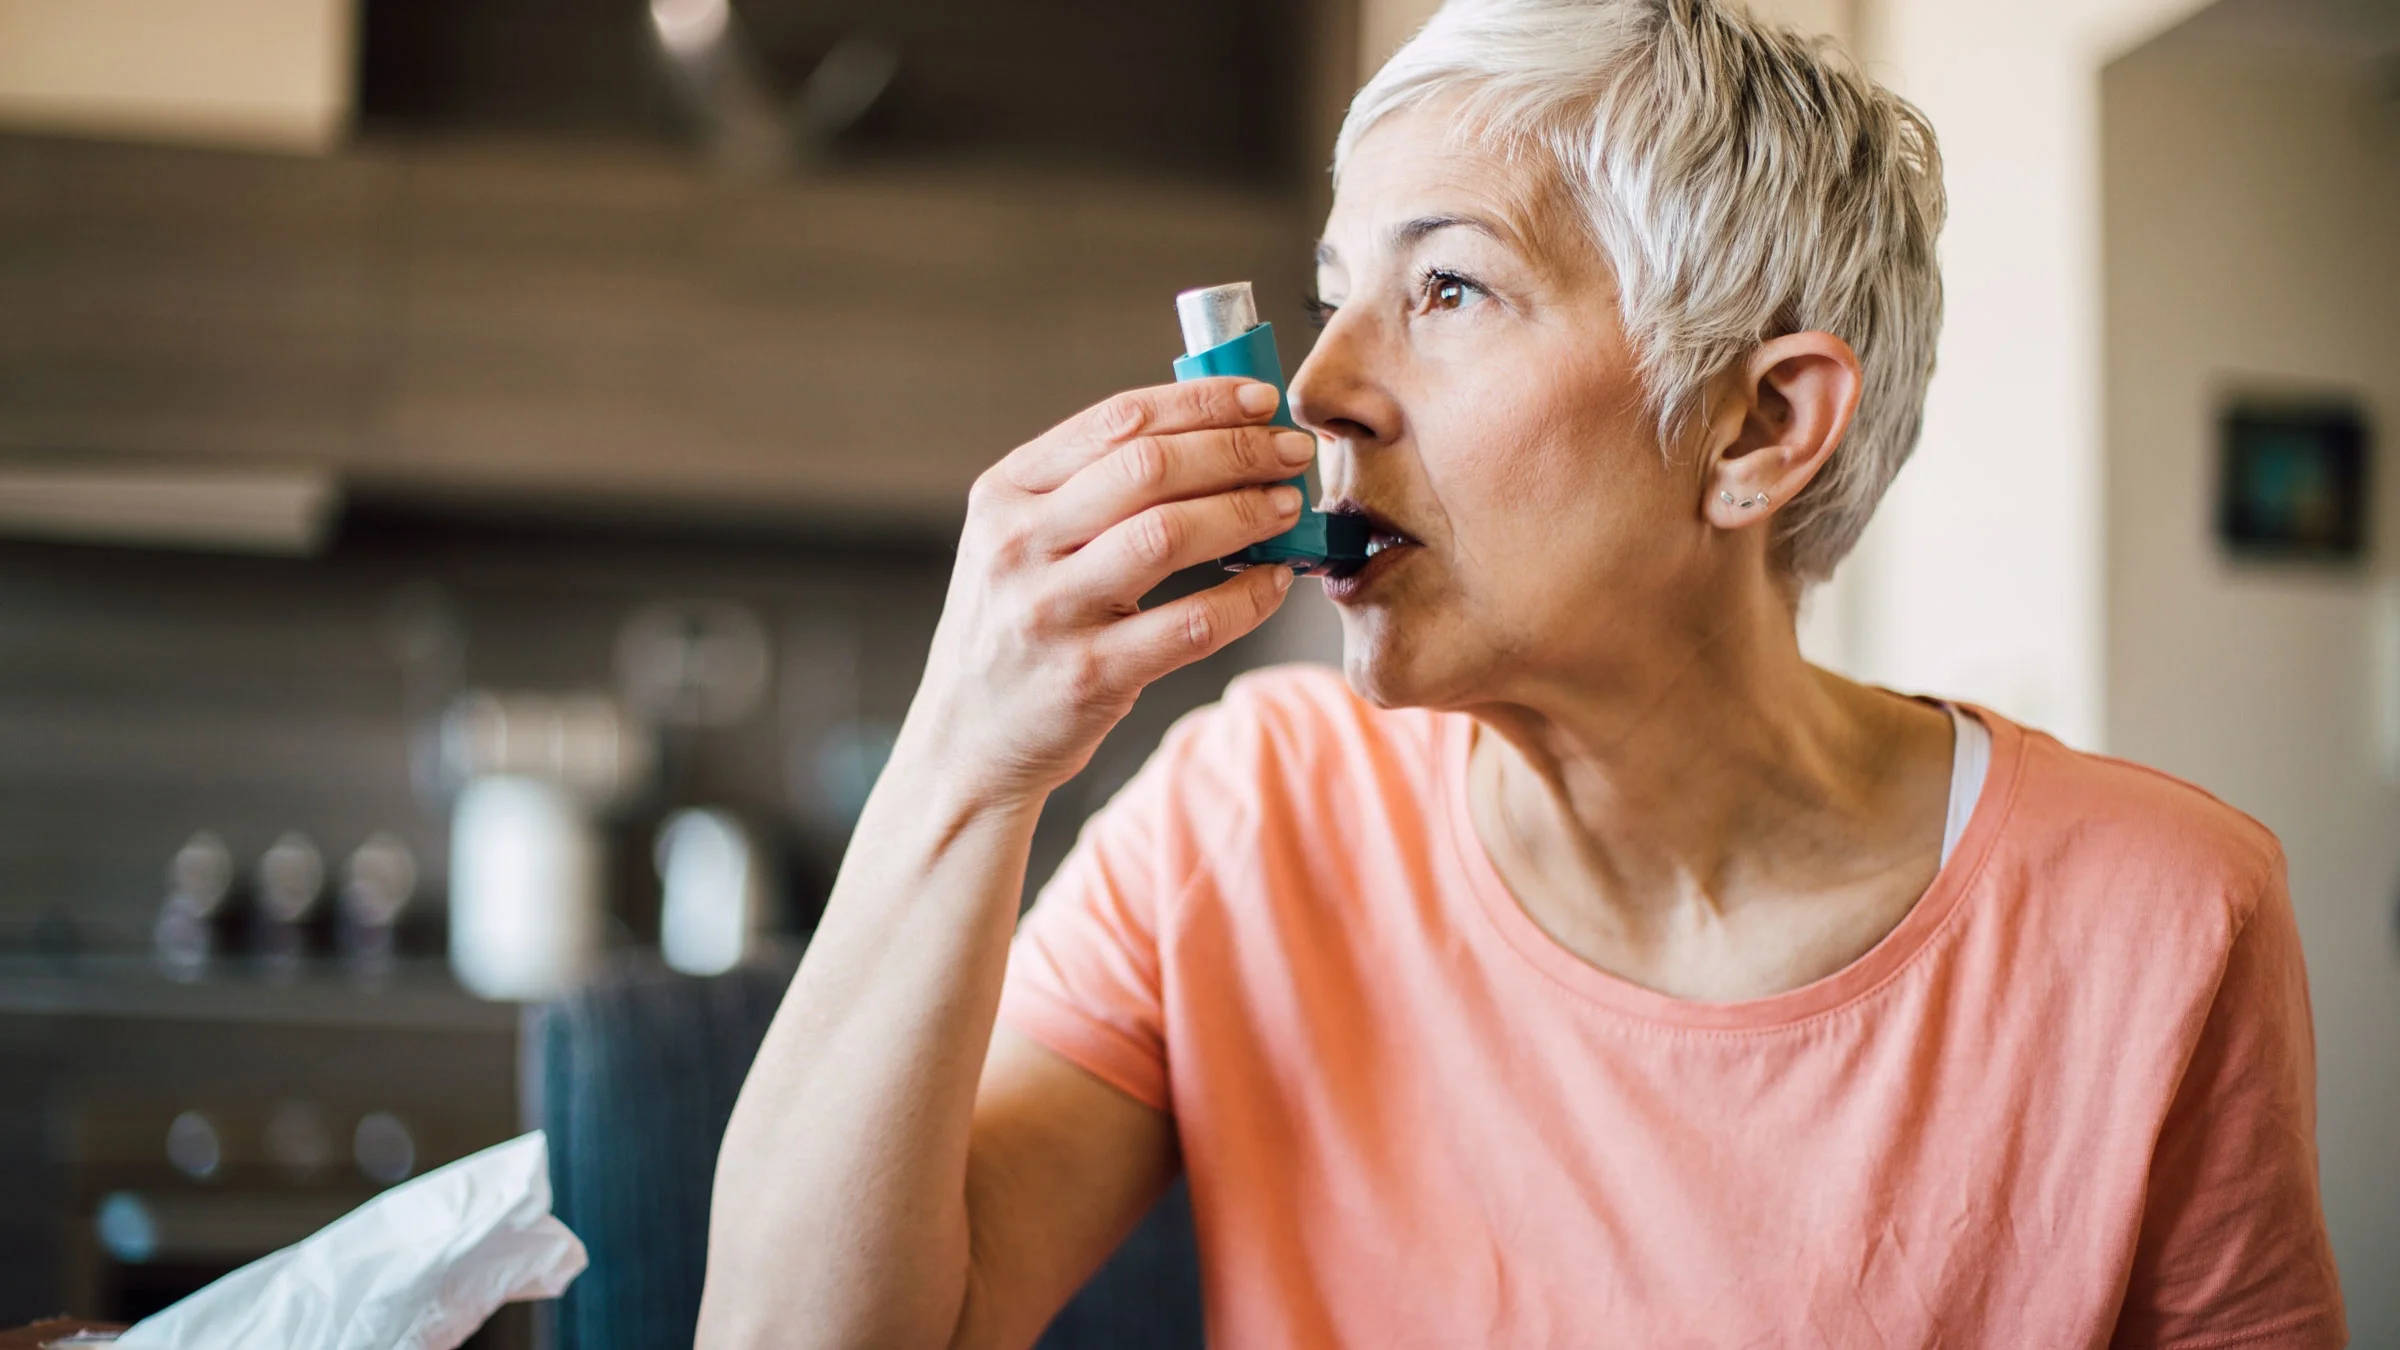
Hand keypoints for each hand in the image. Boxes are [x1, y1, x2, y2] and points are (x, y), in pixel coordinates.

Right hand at [901, 377, 1315, 800]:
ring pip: (1169, 536)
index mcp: (1004, 493)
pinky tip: (1274, 580)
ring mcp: (1050, 612)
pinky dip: (1247, 597)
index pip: (1116, 421)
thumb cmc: (1017, 625)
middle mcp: (1018, 545)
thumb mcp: (1020, 542)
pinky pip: (1191, 623)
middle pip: (1149, 468)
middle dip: (1236, 451)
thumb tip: (1215, 434)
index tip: (1259, 400)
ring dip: (1246, 513)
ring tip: (1288, 506)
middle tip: (1290, 452)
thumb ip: (1091, 488)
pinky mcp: (1088, 676)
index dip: (1200, 403)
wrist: (966, 740)